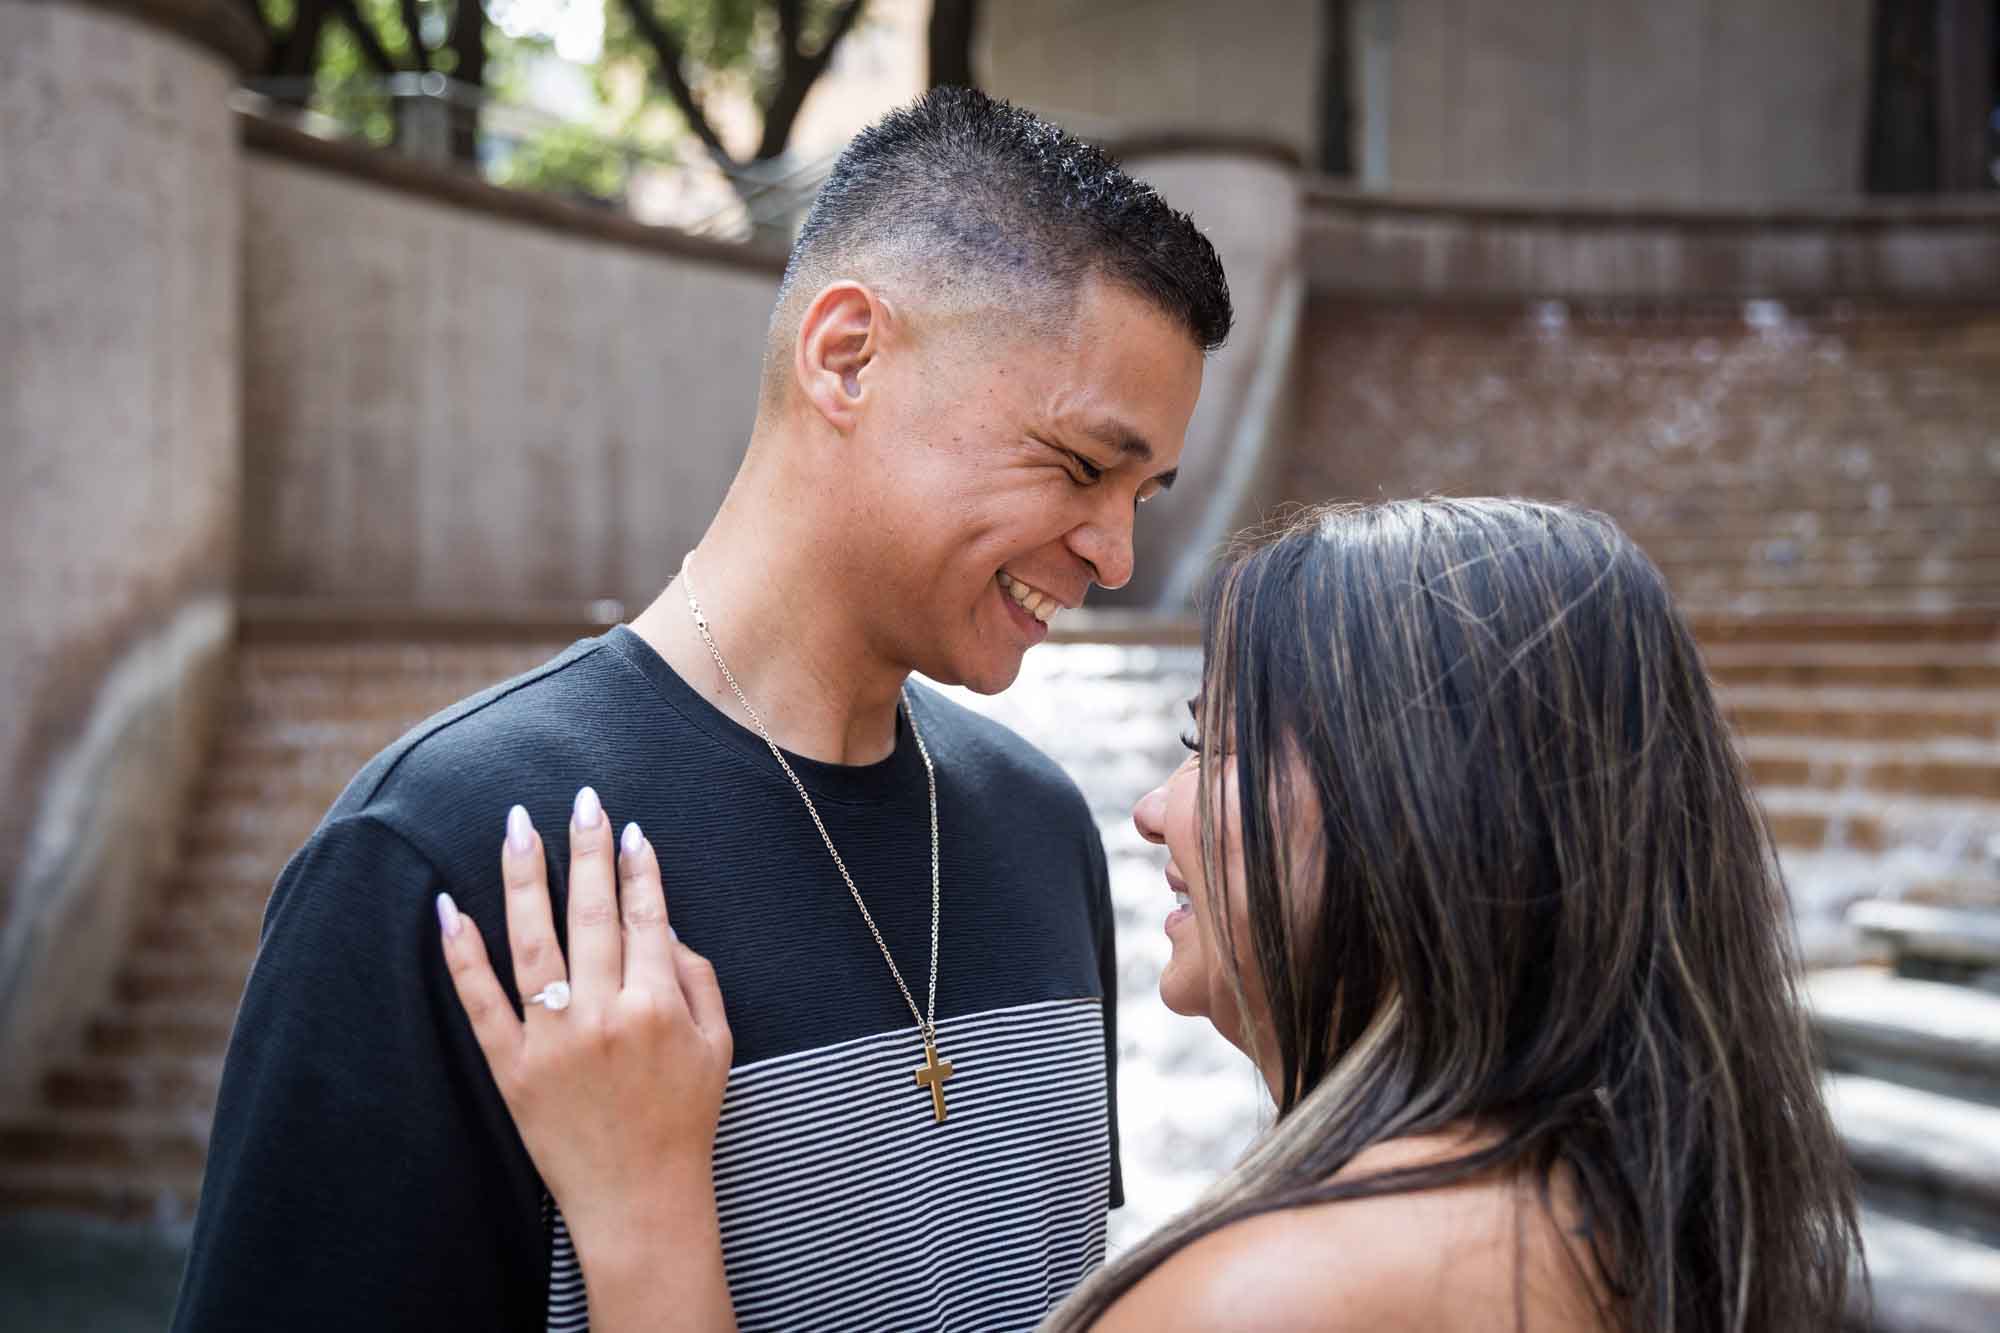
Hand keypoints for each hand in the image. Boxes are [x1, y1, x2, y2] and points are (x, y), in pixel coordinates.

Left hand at [438, 787, 736, 1329]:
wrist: (640, 1200)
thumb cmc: (684, 1121)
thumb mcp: (718, 1046)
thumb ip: (697, 979)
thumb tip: (661, 926)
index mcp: (658, 1006)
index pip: (646, 916)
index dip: (640, 868)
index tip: (629, 828)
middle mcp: (603, 1014)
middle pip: (592, 912)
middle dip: (586, 848)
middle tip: (580, 797)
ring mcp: (552, 1040)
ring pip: (532, 941)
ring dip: (525, 876)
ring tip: (518, 823)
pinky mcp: (511, 1068)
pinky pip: (480, 1001)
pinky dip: (461, 953)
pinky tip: (450, 906)